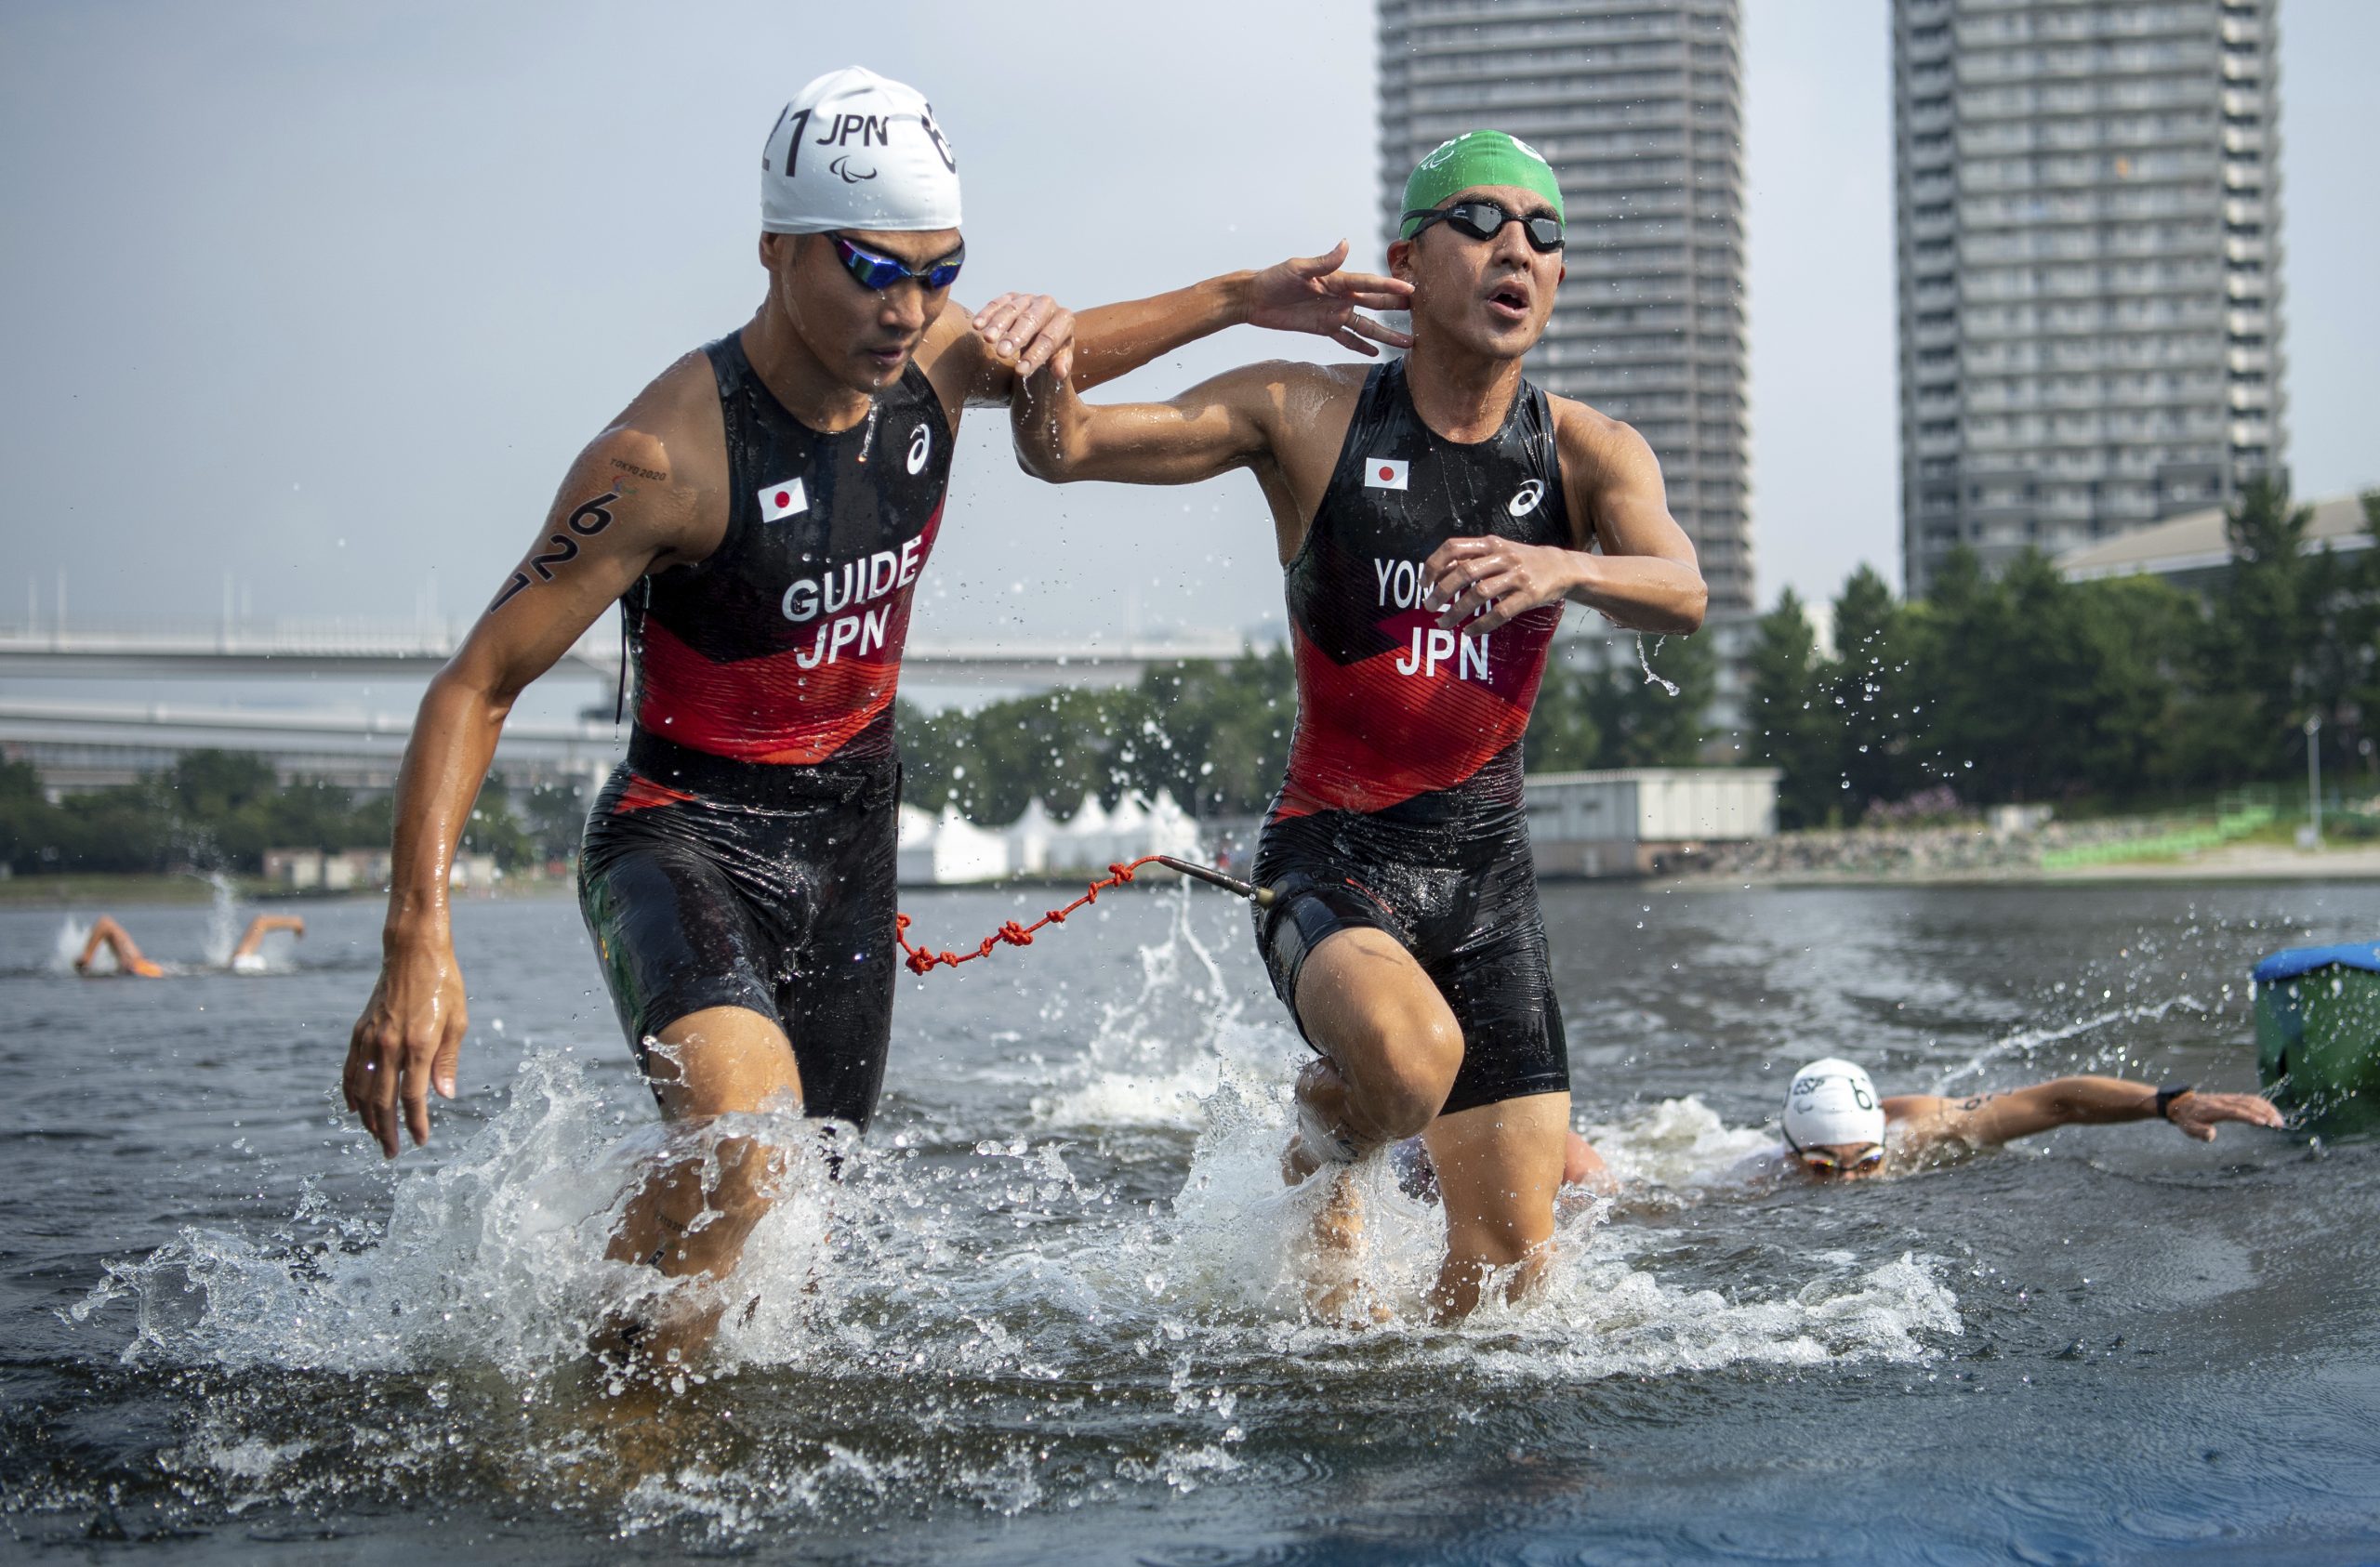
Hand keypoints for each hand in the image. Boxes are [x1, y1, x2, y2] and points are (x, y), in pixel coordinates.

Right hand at [343, 939, 467, 1157]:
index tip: (420, 1140)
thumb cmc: (444, 985)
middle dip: (387, 1131)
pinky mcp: (360, 1031)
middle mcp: (390, 1045)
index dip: (416, 1123)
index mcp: (420, 1044)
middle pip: (384, 1100)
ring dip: (367, 1117)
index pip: (414, 1097)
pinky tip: (354, 1108)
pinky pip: (351, 1069)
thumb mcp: (458, 1021)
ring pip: (363, 1089)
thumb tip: (444, 1095)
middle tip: (391, 1153)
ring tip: (375, 1136)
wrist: (413, 952)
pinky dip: (351, 1092)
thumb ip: (448, 1061)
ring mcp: (371, 1038)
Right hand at [971, 293, 1074, 380]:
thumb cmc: (1055, 347)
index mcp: (1064, 319)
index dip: (1034, 355)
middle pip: (1030, 320)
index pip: (1049, 339)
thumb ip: (1061, 363)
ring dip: (998, 324)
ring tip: (988, 339)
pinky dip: (986, 313)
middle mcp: (1047, 304)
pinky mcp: (1012, 296)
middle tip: (1002, 353)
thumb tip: (1059, 373)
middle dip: (1015, 337)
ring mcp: (1028, 298)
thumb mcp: (1061, 356)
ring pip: (1012, 309)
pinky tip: (977, 325)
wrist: (1047, 327)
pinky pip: (998, 302)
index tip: (1020, 371)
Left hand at [1244, 241, 1413, 355]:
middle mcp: (1341, 297)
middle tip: (1421, 313)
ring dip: (1386, 333)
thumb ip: (1324, 261)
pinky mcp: (1324, 328)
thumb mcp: (1298, 269)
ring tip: (1407, 341)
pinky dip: (1360, 346)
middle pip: (1375, 304)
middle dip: (1397, 308)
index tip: (1410, 289)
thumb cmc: (1275, 278)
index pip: (1369, 283)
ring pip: (1366, 325)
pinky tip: (1376, 353)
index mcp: (1338, 280)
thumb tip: (1346, 244)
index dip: (1390, 287)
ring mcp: (1334, 314)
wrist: (1255, 298)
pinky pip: (1347, 339)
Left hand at [1421, 536, 1583, 634]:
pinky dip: (1481, 624)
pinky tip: (1469, 631)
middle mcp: (1502, 557)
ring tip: (1443, 624)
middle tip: (1429, 607)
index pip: (1454, 547)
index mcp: (1490, 543)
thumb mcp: (1497, 551)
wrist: (1562, 567)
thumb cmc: (1521, 561)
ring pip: (1479, 593)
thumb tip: (1436, 574)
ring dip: (1457, 611)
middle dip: (1442, 591)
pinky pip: (1500, 612)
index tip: (1423, 583)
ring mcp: (1517, 576)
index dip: (1434, 564)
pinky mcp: (1529, 595)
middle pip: (1464, 572)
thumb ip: (1470, 559)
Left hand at [2164, 1089, 2284, 1141]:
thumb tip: (2211, 1134)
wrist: (2182, 1104)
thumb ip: (2199, 1132)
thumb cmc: (2187, 1119)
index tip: (2263, 1122)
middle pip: (2248, 1104)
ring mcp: (2229, 1098)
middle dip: (2265, 1113)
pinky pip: (2250, 1099)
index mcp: (2215, 1109)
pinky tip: (2272, 1113)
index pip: (2235, 1112)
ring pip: (2252, 1100)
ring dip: (2267, 1108)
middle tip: (2279, 1124)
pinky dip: (2263, 1104)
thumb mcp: (2188, 1128)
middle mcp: (2224, 1102)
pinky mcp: (2232, 1098)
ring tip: (2279, 1121)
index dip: (2249, 1116)